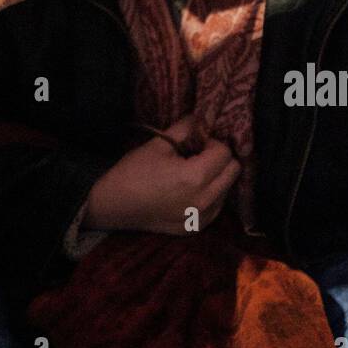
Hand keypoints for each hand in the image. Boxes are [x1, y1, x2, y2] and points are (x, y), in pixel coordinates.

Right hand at [84, 117, 240, 235]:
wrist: (114, 204)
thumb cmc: (134, 171)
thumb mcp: (159, 143)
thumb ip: (186, 128)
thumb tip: (201, 119)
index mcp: (195, 177)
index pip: (225, 152)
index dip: (213, 142)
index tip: (198, 141)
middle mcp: (205, 200)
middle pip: (233, 171)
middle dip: (221, 158)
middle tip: (200, 154)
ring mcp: (201, 217)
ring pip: (227, 190)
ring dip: (217, 177)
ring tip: (193, 172)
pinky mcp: (195, 228)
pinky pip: (216, 207)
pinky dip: (210, 195)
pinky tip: (190, 190)